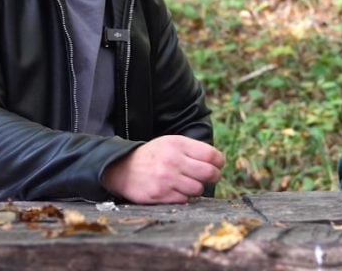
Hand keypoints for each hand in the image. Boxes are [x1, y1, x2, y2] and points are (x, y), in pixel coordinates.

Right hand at [102, 135, 225, 203]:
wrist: (121, 168)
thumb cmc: (152, 156)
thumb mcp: (170, 143)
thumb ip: (193, 150)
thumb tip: (218, 161)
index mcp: (178, 144)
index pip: (211, 155)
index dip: (219, 161)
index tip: (218, 164)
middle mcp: (173, 160)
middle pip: (209, 173)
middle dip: (213, 176)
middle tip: (210, 177)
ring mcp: (166, 178)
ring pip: (198, 188)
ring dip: (197, 188)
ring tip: (188, 183)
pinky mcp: (160, 194)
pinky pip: (184, 199)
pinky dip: (183, 197)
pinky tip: (176, 190)